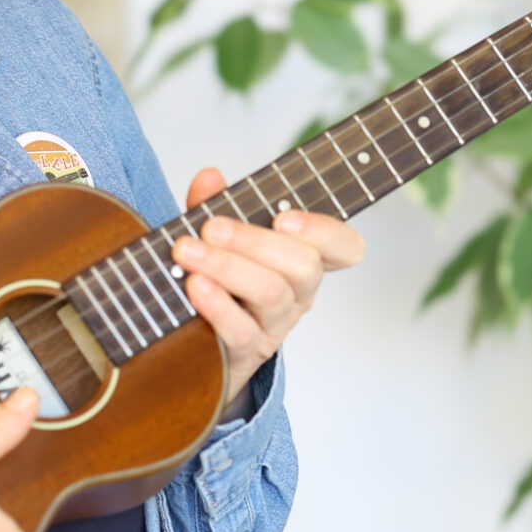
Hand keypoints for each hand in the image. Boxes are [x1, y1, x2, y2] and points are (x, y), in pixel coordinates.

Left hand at [171, 167, 367, 405]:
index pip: (344, 248)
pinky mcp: (248, 353)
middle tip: (211, 227)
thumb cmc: (216, 281)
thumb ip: (214, 206)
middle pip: (303, 265)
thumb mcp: (216, 239)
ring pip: (271, 292)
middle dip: (254, 240)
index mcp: (303, 261)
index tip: (284, 218)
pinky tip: (194, 286)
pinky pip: (242, 331)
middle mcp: (298, 294)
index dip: (324, 231)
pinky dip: (218, 306)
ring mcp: (276, 325)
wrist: (191, 346)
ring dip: (226, 266)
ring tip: (187, 252)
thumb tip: (209, 177)